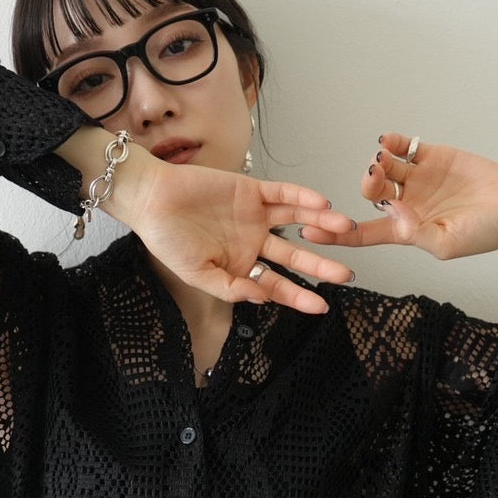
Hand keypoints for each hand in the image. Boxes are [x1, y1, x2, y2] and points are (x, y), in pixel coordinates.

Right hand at [107, 149, 356, 313]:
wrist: (151, 200)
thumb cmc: (167, 240)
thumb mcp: (197, 274)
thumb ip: (231, 288)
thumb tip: (264, 297)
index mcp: (240, 266)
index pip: (277, 284)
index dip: (299, 296)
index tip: (322, 306)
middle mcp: (253, 242)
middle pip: (295, 256)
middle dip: (320, 265)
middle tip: (346, 274)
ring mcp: (254, 216)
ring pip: (296, 222)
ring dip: (321, 225)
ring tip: (345, 229)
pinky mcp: (251, 190)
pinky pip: (282, 194)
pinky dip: (301, 197)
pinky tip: (320, 204)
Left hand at [299, 132, 497, 260]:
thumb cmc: (484, 234)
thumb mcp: (446, 243)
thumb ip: (415, 230)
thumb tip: (392, 210)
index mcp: (406, 230)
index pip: (363, 233)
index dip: (335, 235)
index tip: (307, 232)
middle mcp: (408, 203)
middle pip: (371, 193)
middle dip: (367, 185)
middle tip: (376, 179)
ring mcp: (420, 179)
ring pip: (386, 167)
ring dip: (379, 163)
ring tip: (383, 160)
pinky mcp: (435, 157)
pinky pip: (406, 147)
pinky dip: (393, 143)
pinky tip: (389, 143)